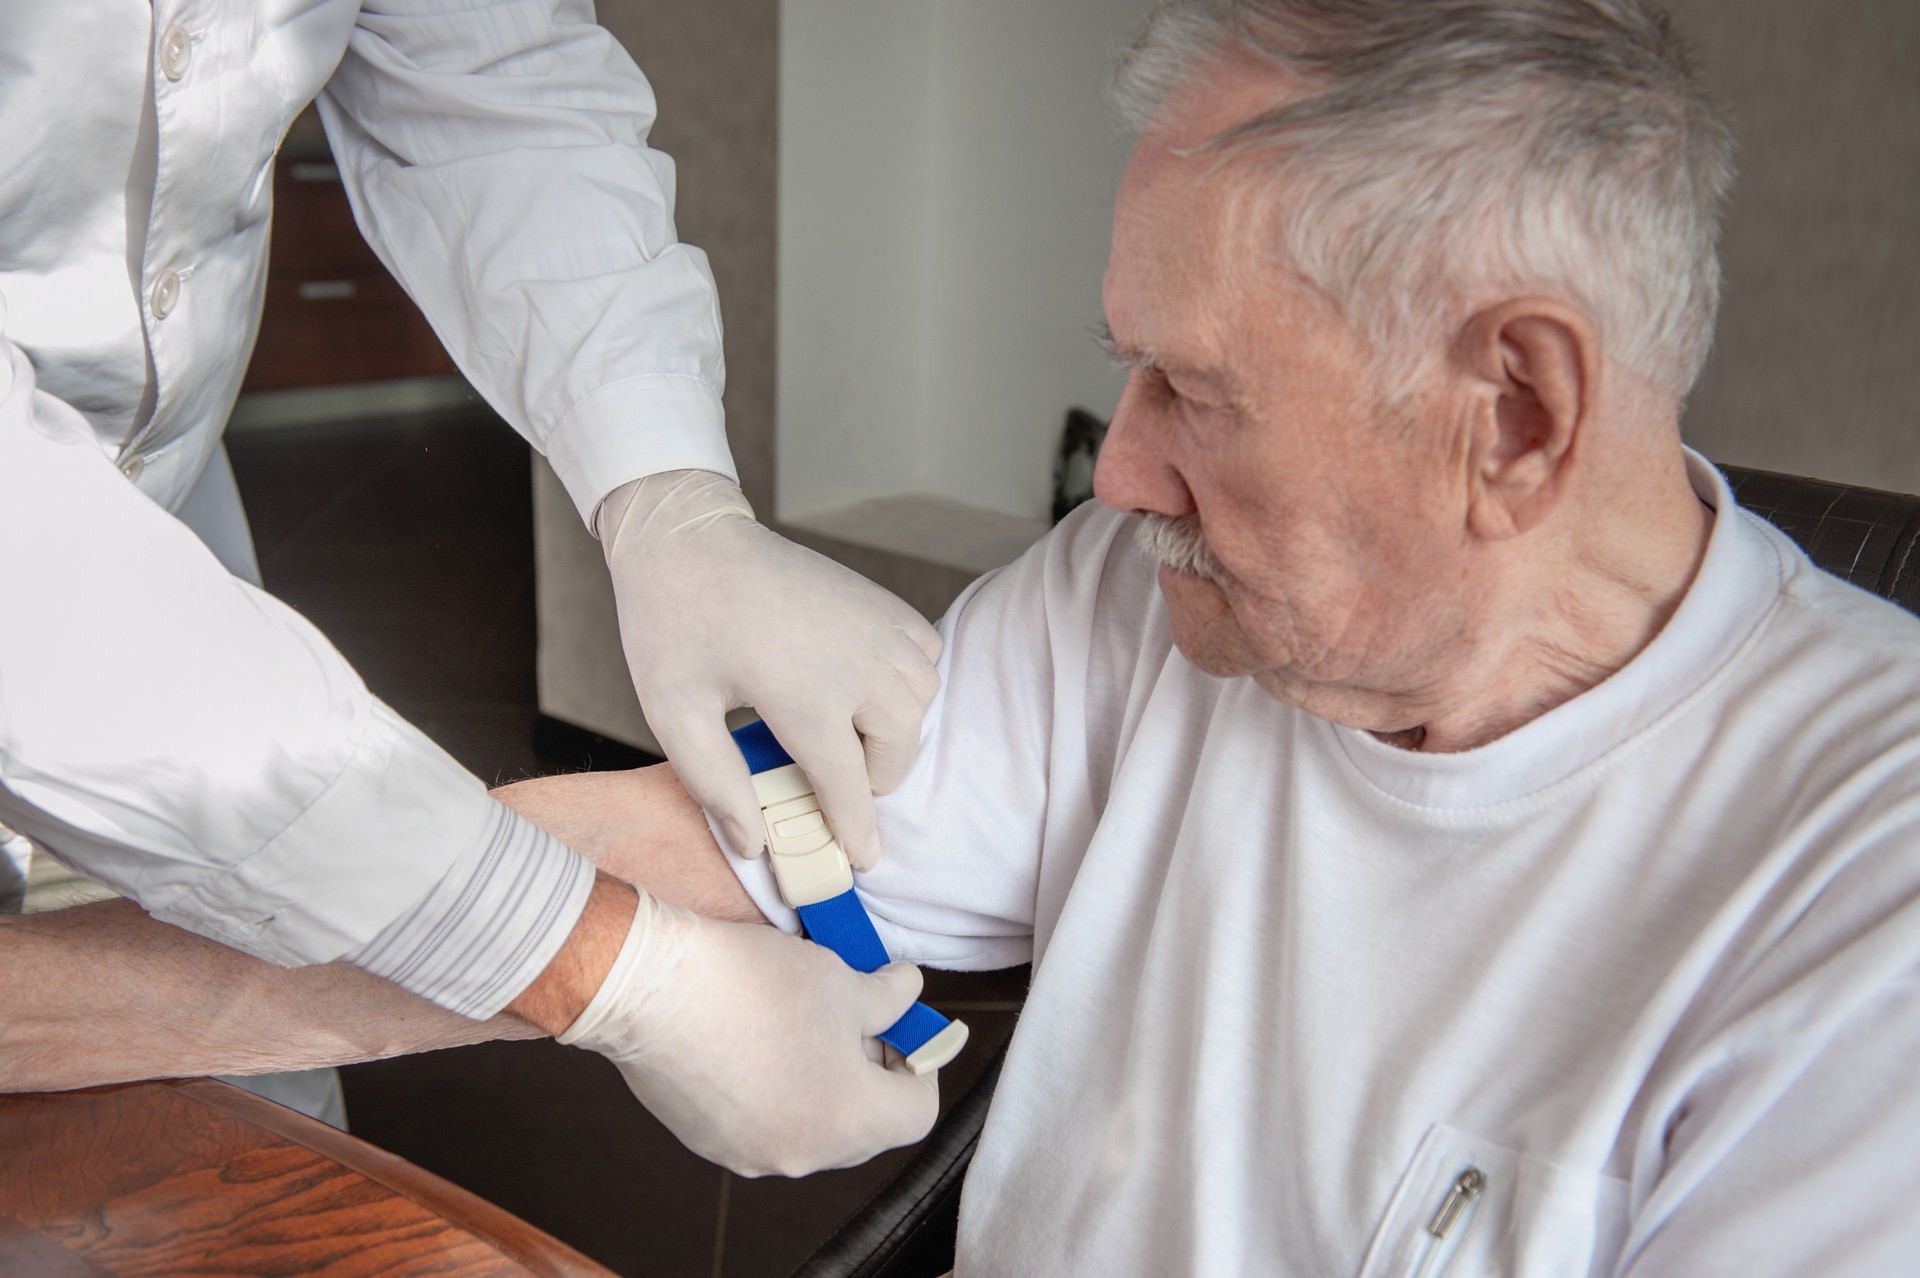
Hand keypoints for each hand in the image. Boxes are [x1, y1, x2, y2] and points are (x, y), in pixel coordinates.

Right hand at [558, 891, 939, 1176]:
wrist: (651, 987)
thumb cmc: (754, 983)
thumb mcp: (843, 979)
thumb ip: (891, 998)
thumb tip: (907, 994)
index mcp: (848, 1121)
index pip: (916, 1113)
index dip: (920, 1065)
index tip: (902, 1030)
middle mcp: (802, 1154)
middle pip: (864, 1126)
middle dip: (869, 1073)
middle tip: (857, 1019)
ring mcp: (751, 1153)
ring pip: (812, 1125)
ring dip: (821, 1081)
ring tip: (803, 1024)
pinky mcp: (709, 1141)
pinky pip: (763, 1123)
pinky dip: (774, 1089)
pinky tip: (755, 1040)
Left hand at [598, 471, 942, 870]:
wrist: (688, 540)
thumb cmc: (674, 625)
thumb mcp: (675, 714)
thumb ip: (716, 784)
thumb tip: (754, 844)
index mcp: (804, 693)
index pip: (850, 786)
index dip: (857, 831)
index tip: (863, 860)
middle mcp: (855, 660)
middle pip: (899, 747)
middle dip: (873, 780)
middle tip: (834, 782)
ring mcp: (874, 625)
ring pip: (921, 701)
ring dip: (894, 732)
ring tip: (847, 736)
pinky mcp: (879, 600)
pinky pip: (925, 655)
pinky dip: (909, 681)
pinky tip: (866, 687)